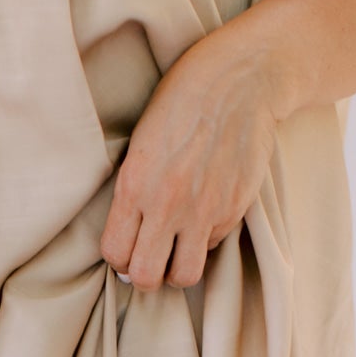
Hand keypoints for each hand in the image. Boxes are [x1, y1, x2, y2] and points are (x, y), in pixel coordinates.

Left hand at [99, 31, 286, 291]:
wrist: (240, 79)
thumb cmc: (183, 102)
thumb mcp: (141, 143)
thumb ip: (133, 191)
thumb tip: (130, 240)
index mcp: (135, 184)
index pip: (115, 253)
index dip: (119, 259)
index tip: (128, 251)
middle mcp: (167, 204)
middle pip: (146, 277)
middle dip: (145, 276)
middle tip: (151, 259)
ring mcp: (203, 210)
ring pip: (184, 277)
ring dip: (178, 270)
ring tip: (178, 249)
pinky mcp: (233, 210)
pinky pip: (211, 246)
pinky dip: (205, 239)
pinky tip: (205, 211)